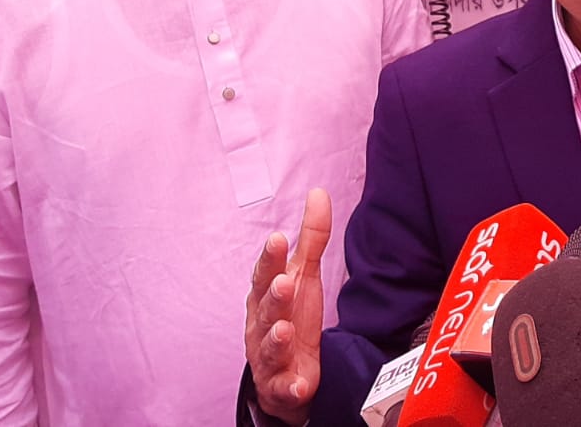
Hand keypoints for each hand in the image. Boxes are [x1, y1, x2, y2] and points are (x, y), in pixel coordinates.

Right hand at [246, 187, 332, 424]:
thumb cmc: (291, 313)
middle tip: (284, 283)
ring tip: (285, 330)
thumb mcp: (304, 275)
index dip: (270, 259)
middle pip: (266, 309)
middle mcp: (262, 325)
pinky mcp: (282, 386)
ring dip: (276, 339)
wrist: (285, 372)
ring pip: (270, 348)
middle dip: (274, 297)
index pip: (265, 274)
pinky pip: (284, 388)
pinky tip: (298, 385)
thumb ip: (312, 237)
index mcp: (265, 295)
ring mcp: (270, 357)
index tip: (279, 239)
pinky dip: (289, 388)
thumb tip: (318, 193)